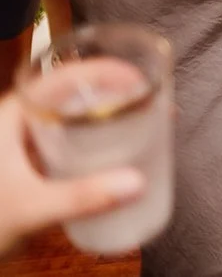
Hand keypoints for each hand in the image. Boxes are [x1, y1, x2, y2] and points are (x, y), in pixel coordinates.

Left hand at [0, 91, 145, 257]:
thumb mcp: (30, 208)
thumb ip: (81, 197)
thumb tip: (138, 184)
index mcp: (12, 115)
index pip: (66, 76)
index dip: (107, 70)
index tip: (141, 80)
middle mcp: (17, 122)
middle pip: (73, 93)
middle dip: (115, 93)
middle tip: (150, 104)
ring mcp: (20, 144)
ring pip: (69, 117)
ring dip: (105, 116)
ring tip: (141, 126)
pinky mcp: (24, 165)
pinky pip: (65, 140)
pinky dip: (92, 140)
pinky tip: (111, 158)